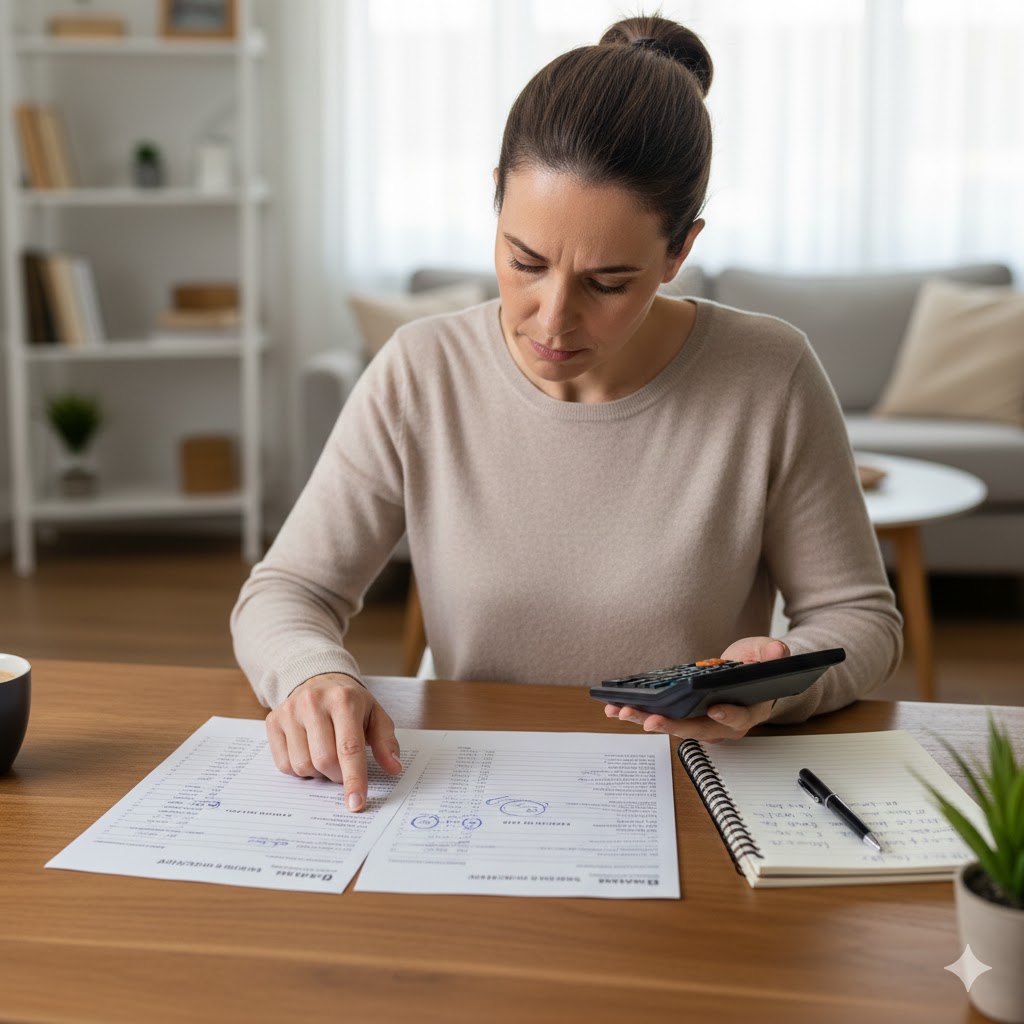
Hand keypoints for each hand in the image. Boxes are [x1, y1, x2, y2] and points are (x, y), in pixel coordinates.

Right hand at [265, 673, 400, 811]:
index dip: (354, 779)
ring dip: (317, 773)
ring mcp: (290, 711)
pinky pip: (284, 765)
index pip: (349, 748)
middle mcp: (314, 702)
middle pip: (324, 760)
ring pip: (302, 766)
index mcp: (344, 700)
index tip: (356, 803)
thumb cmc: (350, 703)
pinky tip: (308, 753)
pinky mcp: (273, 721)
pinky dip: (299, 770)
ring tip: (326, 756)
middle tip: (343, 769)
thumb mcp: (375, 715)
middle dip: (337, 776)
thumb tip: (393, 768)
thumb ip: (386, 742)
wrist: (318, 680)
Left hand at [604, 637, 790, 743]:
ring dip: (646, 720)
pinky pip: (662, 718)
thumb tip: (779, 651)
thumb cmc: (756, 666)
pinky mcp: (683, 715)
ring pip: (674, 726)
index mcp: (746, 711)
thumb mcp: (766, 654)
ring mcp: (701, 722)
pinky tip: (617, 707)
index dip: (726, 716)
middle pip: (697, 729)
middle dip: (671, 726)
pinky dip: (640, 713)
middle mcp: (722, 724)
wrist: (745, 673)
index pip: (737, 719)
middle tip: (648, 720)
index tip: (713, 709)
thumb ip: (772, 655)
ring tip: (621, 712)